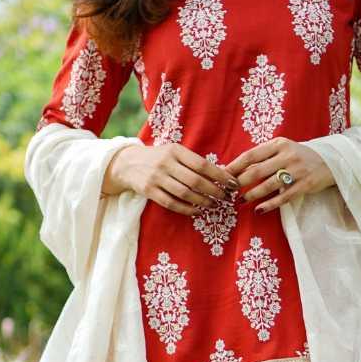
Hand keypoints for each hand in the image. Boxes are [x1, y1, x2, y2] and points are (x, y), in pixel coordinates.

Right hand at [102, 140, 238, 213]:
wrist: (127, 164)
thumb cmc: (159, 158)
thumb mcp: (174, 152)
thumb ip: (193, 161)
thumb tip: (222, 174)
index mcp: (175, 151)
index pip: (202, 165)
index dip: (220, 176)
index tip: (233, 183)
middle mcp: (166, 163)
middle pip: (195, 181)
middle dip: (214, 191)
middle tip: (226, 197)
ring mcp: (156, 178)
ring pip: (184, 194)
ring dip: (202, 202)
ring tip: (214, 205)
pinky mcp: (149, 191)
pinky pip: (171, 203)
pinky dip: (186, 209)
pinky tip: (197, 211)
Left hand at [227, 137, 335, 212]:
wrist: (330, 161)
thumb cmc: (299, 157)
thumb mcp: (282, 150)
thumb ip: (263, 157)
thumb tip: (236, 169)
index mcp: (278, 144)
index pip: (251, 155)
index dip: (234, 166)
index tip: (222, 176)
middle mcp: (287, 155)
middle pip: (257, 171)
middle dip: (240, 183)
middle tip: (229, 192)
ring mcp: (297, 170)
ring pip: (268, 185)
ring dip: (252, 195)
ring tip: (241, 201)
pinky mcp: (305, 185)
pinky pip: (283, 197)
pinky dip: (269, 204)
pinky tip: (259, 210)